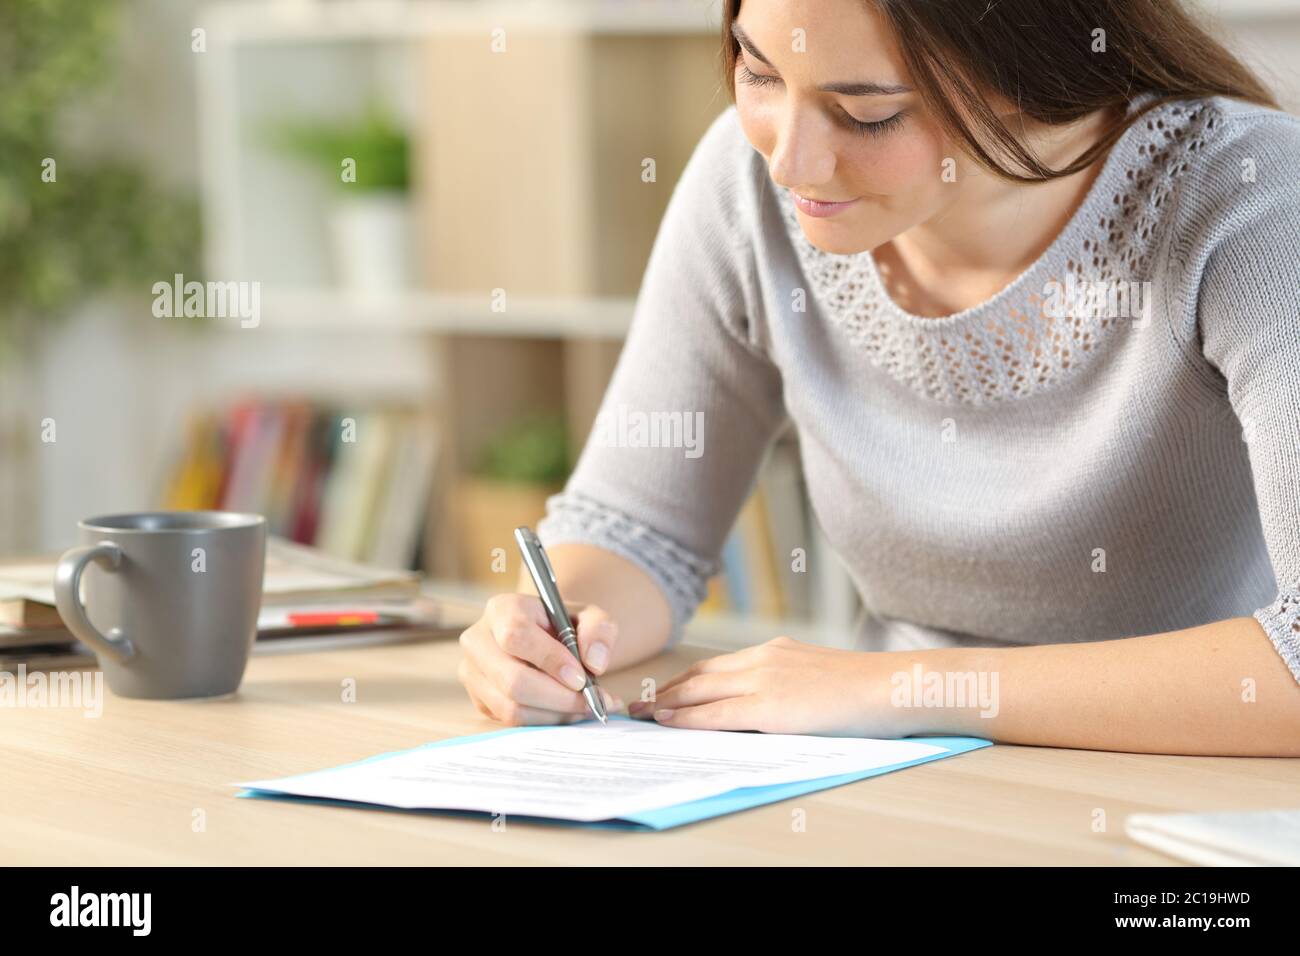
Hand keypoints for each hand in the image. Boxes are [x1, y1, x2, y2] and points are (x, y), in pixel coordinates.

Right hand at [457, 593, 624, 725]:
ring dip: (554, 714)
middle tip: (591, 701)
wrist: (545, 639)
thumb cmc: (564, 626)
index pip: (516, 636)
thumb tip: (594, 663)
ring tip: (584, 707)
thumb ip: (599, 630)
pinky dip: (545, 721)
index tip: (581, 678)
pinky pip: (511, 722)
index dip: (550, 660)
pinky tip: (567, 712)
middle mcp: (478, 641)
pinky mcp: (479, 699)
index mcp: (502, 609)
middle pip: (512, 680)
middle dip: (558, 697)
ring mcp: (473, 673)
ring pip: (511, 707)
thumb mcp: (588, 616)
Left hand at [627, 636, 921, 736]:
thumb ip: (789, 684)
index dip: (684, 680)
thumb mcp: (818, 676)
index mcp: (774, 651)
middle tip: (637, 703)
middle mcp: (763, 659)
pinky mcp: (770, 706)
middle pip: (699, 675)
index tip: (661, 691)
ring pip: (700, 691)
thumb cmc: (865, 689)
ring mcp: (764, 680)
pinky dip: (686, 718)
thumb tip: (771, 705)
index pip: (716, 665)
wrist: (891, 686)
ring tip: (641, 714)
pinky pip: (717, 713)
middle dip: (665, 690)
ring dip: (666, 704)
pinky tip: (667, 723)